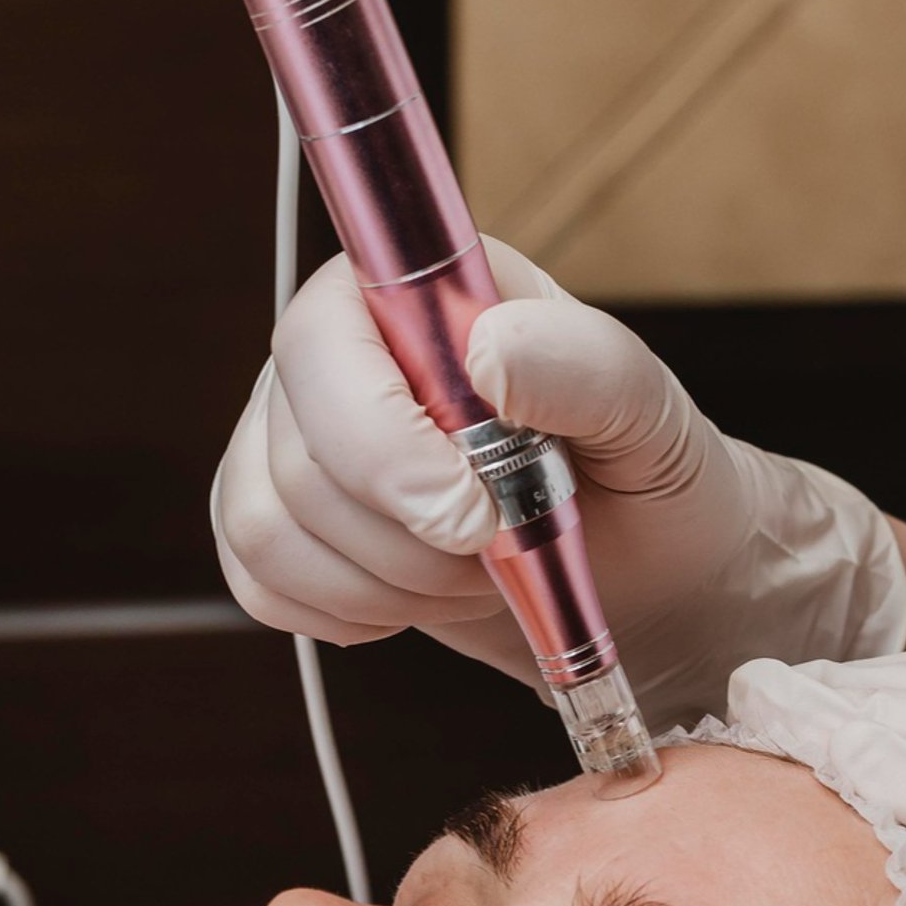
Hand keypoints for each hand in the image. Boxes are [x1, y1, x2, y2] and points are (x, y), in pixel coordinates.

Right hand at [212, 239, 905, 724]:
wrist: (646, 572)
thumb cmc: (647, 474)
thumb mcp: (647, 411)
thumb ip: (581, 364)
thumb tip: (488, 352)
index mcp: (412, 292)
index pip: (320, 340)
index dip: (376, 439)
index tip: (468, 513)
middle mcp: (337, 356)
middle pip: (292, 451)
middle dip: (403, 536)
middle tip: (497, 547)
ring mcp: (295, 440)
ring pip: (267, 525)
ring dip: (383, 581)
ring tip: (472, 570)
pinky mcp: (284, 524)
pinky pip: (258, 580)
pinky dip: (344, 612)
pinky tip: (417, 600)